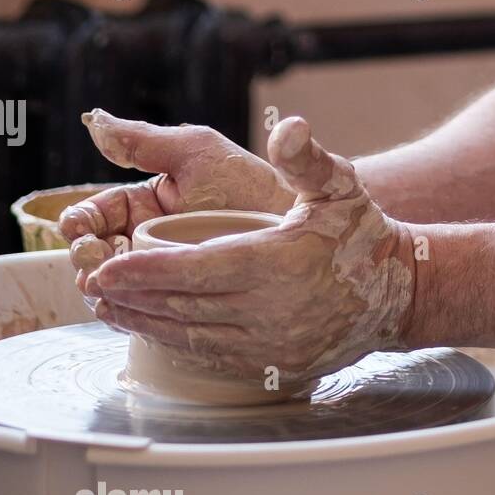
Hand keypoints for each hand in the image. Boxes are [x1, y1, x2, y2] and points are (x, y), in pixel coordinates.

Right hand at [61, 110, 293, 294]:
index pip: (96, 215)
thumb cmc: (250, 182)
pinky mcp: (179, 303)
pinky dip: (124, 312)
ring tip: (103, 288)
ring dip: (100, 287)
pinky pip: (141, 312)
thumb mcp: (197, 153)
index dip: (79, 222)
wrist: (299, 225)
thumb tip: (95, 122)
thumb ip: (146, 142)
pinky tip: (122, 310)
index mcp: (146, 202)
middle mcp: (147, 240)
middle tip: (92, 261)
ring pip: (113, 285)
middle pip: (95, 254)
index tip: (78, 228)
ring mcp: (162, 273)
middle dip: (85, 257)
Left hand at [85, 117, 417, 380]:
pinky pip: (211, 355)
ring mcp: (271, 344)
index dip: (146, 271)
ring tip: (110, 305)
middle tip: (93, 283)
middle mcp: (271, 310)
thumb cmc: (363, 232)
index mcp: (278, 263)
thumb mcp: (339, 184)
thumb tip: (288, 128)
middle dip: (132, 296)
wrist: (401, 290)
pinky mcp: (273, 366)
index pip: (195, 271)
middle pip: (183, 306)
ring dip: (145, 321)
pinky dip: (176, 340)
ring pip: (191, 336)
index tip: (107, 267)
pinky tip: (154, 325)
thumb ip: (306, 157)